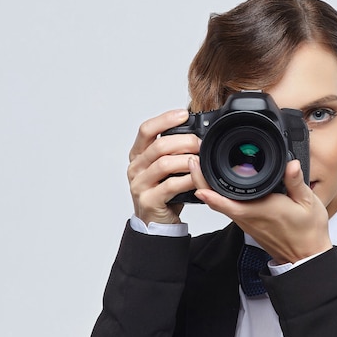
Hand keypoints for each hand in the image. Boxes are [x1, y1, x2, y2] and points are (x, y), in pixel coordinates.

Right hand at [127, 109, 200, 224]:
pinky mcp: (149, 200)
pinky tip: (197, 178)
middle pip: (159, 146)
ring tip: (200, 160)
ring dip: (186, 160)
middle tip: (201, 143)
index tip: (184, 114)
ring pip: (164, 164)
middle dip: (184, 141)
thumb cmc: (163, 192)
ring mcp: (140, 184)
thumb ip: (174, 151)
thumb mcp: (165, 168)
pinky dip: (187, 180)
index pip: (146, 130)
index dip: (165, 119)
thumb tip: (197, 134)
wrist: (155, 222)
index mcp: (138, 155)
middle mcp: (135, 167)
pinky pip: (170, 186)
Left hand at [190, 158, 332, 263]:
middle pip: (214, 200)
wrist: (306, 256)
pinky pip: (228, 209)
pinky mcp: (248, 225)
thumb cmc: (307, 233)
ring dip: (208, 188)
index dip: (207, 186)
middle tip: (194, 161)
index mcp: (260, 210)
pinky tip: (219, 186)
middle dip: (201, 181)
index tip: (198, 169)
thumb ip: (296, 182)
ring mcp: (246, 222)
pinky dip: (218, 197)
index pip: (225, 200)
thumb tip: (291, 164)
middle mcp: (248, 218)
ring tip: (202, 168)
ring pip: (219, 205)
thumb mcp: (308, 203)